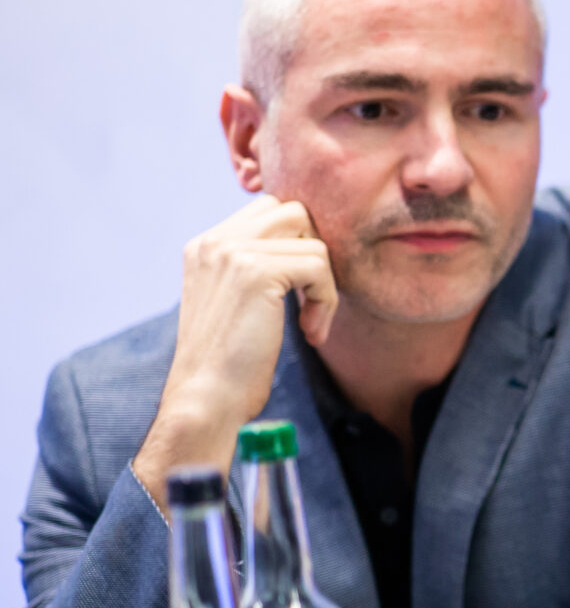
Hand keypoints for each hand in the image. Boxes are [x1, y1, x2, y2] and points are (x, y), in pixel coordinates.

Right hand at [133, 196, 339, 502]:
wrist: (206, 398)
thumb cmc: (230, 361)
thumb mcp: (236, 301)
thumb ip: (256, 266)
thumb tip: (308, 244)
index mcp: (206, 245)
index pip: (269, 209)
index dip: (298, 243)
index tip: (298, 290)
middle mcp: (214, 241)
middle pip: (294, 211)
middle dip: (315, 253)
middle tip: (310, 298)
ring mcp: (232, 252)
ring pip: (313, 239)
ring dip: (324, 283)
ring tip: (310, 322)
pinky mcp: (256, 272)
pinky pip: (319, 266)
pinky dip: (326, 301)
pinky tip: (311, 332)